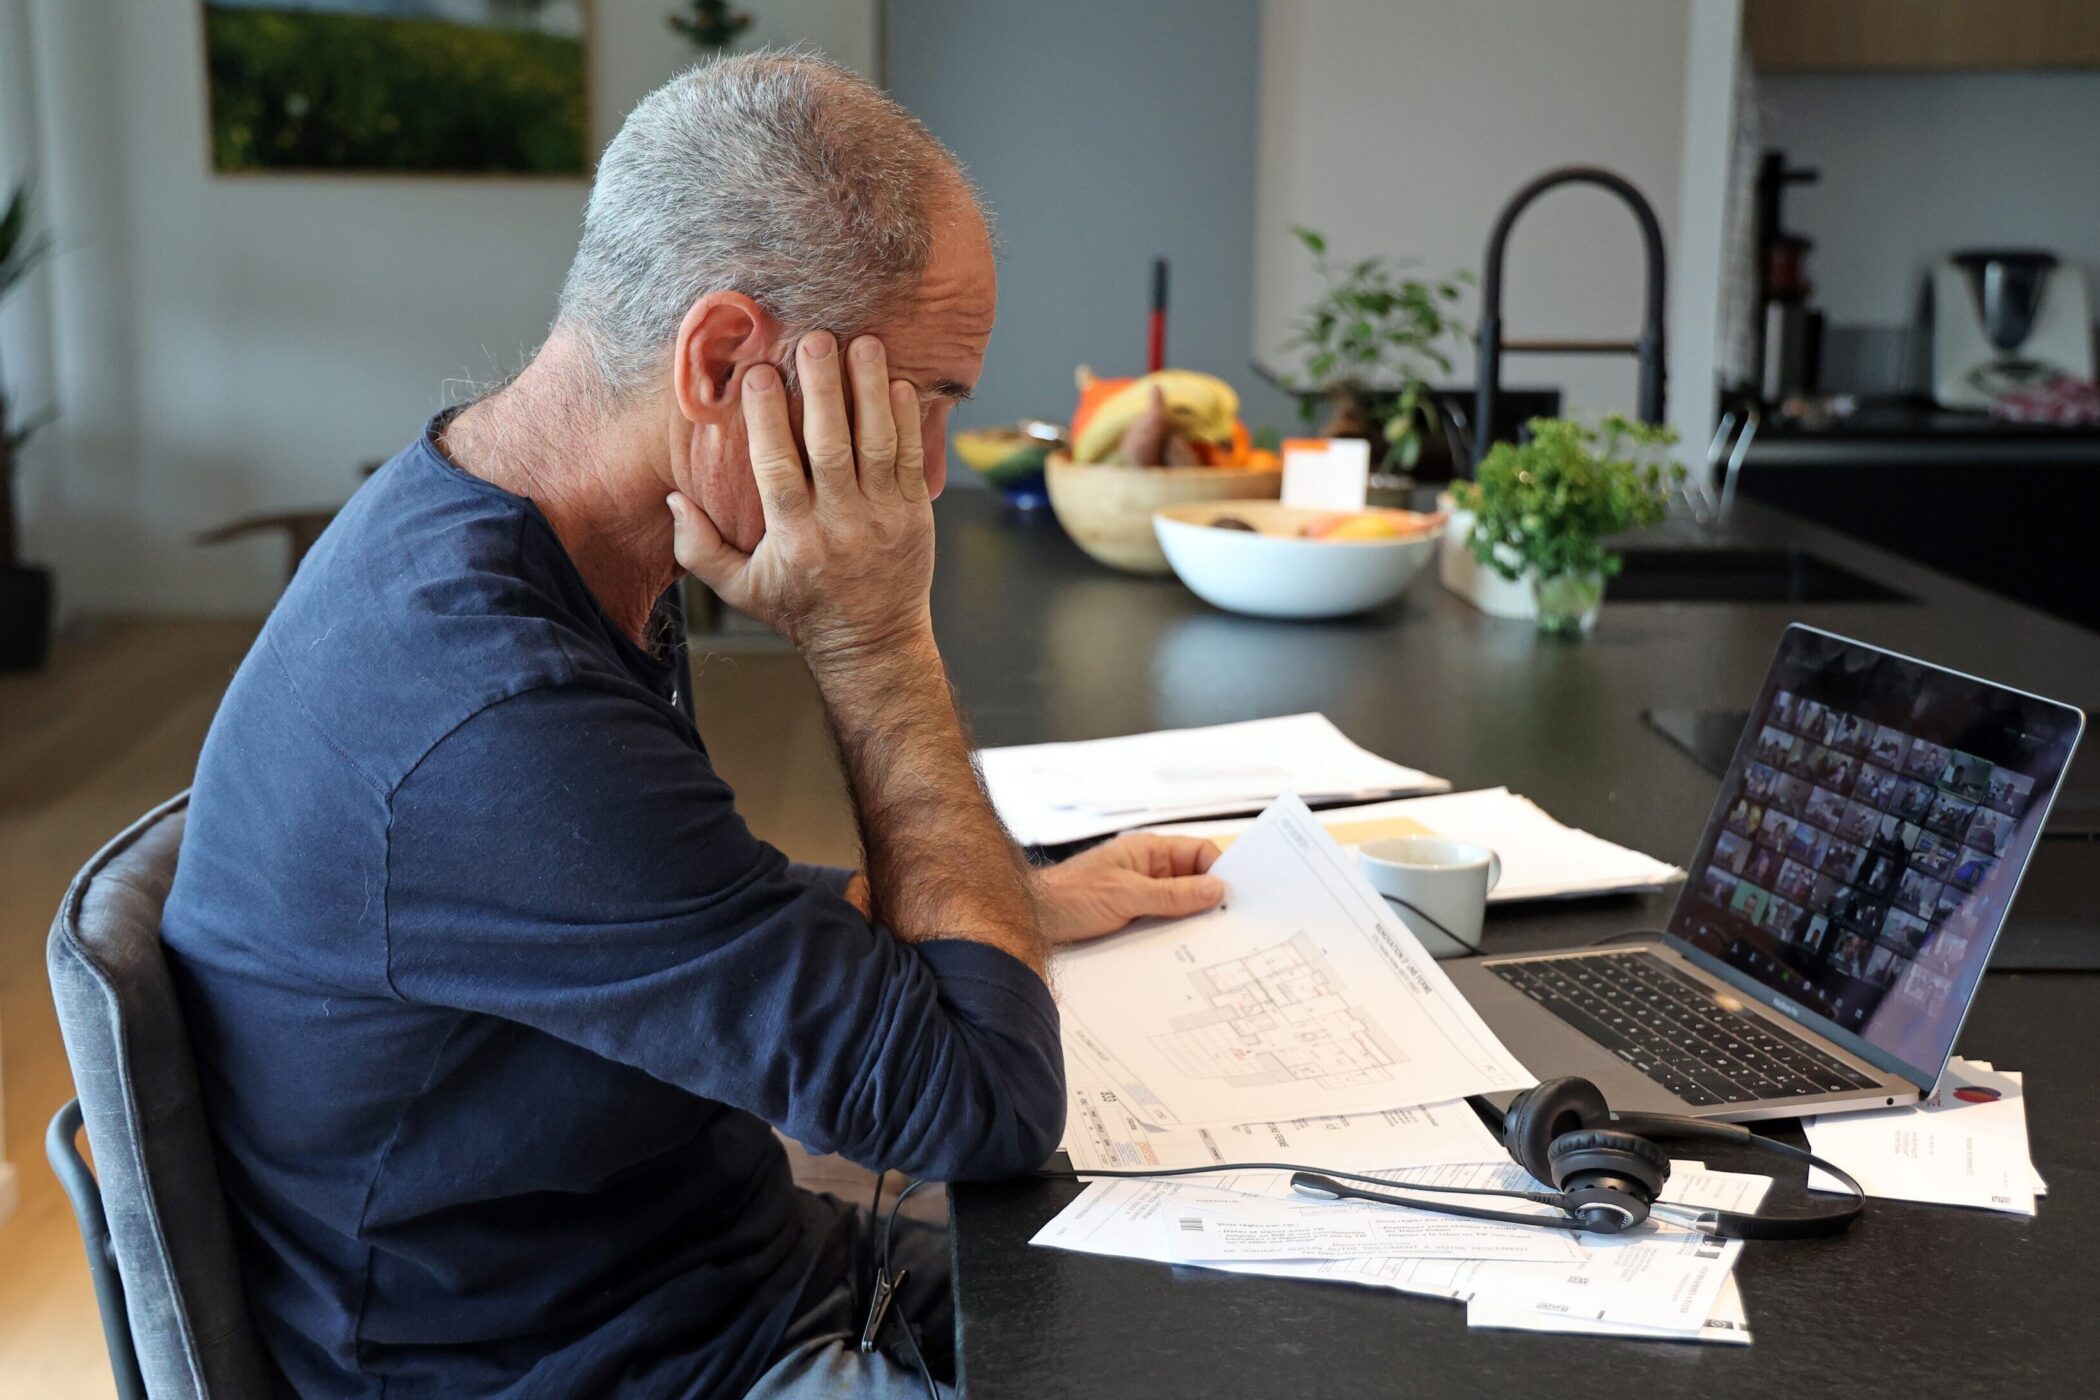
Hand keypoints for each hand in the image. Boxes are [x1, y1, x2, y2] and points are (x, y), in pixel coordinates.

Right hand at [668, 332, 934, 660]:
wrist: (873, 642)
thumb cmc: (801, 610)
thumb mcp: (741, 590)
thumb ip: (700, 548)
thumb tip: (671, 499)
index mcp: (795, 537)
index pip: (778, 469)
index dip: (767, 420)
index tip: (759, 375)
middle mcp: (841, 522)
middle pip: (832, 445)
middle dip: (824, 389)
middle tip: (816, 340)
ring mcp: (883, 515)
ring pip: (878, 443)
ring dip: (871, 390)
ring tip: (863, 344)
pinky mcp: (915, 513)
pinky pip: (913, 459)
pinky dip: (908, 420)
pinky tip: (900, 383)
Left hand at [1035, 834, 1224, 945]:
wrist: (1030, 920)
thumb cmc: (1067, 895)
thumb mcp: (1124, 894)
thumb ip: (1171, 894)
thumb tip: (1215, 890)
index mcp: (1148, 852)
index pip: (1200, 854)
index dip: (1221, 872)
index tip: (1237, 897)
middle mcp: (1148, 871)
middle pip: (1194, 882)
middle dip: (1209, 901)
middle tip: (1229, 925)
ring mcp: (1140, 896)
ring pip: (1180, 907)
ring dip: (1191, 923)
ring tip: (1209, 942)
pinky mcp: (1132, 920)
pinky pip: (1163, 926)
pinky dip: (1174, 937)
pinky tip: (1181, 953)